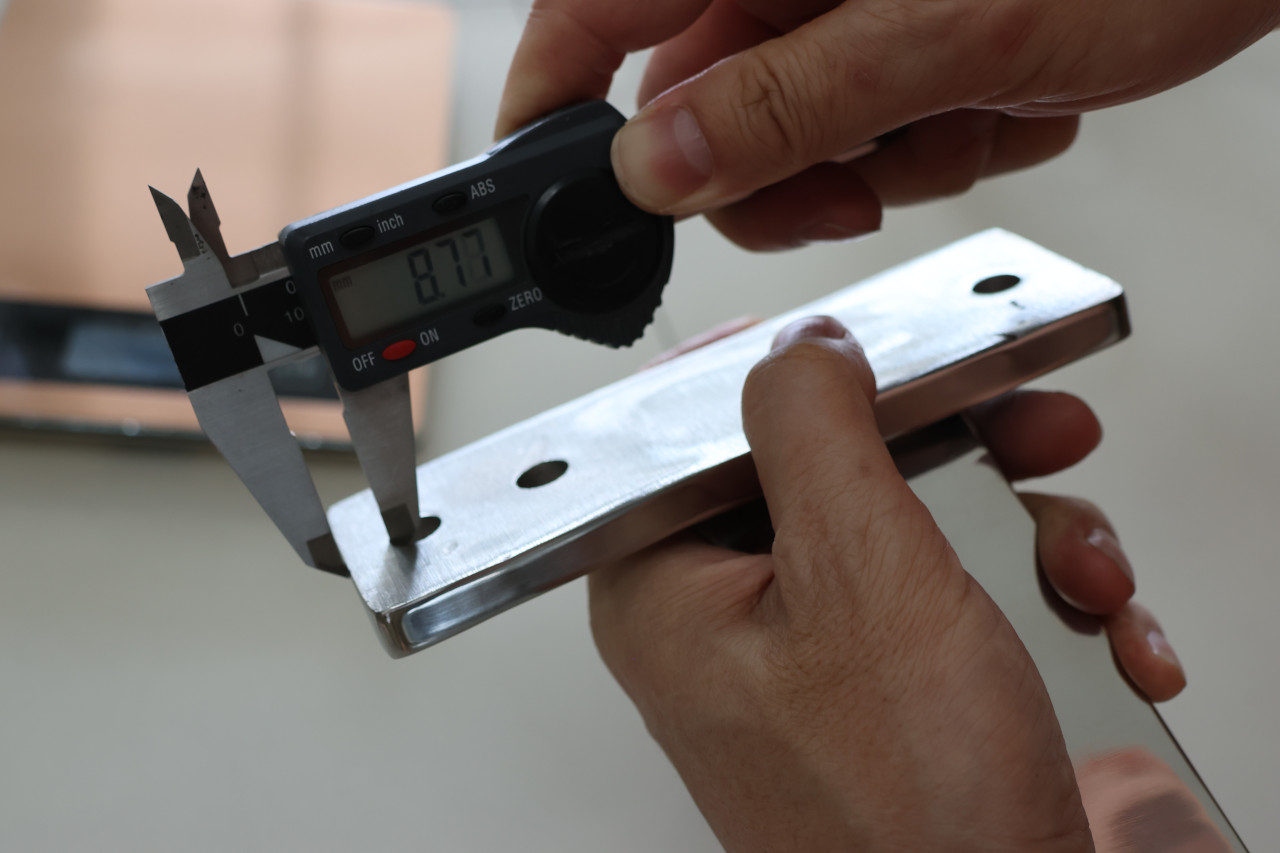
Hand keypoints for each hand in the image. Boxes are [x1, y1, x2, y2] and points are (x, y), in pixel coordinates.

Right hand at [498, 0, 1279, 249]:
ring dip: (878, 161)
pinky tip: (1007, 97)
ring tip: (968, 112)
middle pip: (700, 105)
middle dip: (777, 173)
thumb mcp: (941, 31)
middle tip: (846, 184)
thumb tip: (654, 170)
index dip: (552, 104)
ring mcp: (848, 2)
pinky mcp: (906, 33)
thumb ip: (784, 104)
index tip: (547, 187)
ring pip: (793, 134)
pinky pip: (872, 127)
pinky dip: (938, 142)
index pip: (591, 14)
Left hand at [590, 316, 1183, 851]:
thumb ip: (813, 430)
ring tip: (1080, 574)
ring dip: (1024, 529)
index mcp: (667, 590)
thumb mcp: (857, 577)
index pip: (703, 429)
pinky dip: (1041, 597)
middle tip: (1025, 430)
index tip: (874, 349)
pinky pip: (958, 592)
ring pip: (913, 520)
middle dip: (957, 450)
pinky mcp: (891, 687)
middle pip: (831, 465)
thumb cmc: (904, 818)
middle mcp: (730, 620)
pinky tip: (1095, 632)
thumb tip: (801, 348)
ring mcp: (815, 656)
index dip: (796, 375)